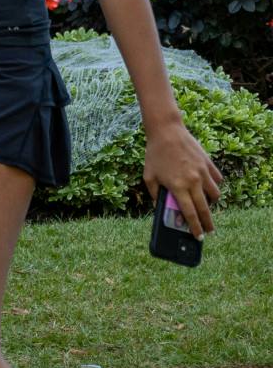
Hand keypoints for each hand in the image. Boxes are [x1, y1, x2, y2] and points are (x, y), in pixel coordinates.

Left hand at [143, 113, 222, 236]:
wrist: (166, 131)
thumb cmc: (154, 154)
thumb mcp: (149, 176)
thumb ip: (155, 194)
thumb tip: (160, 208)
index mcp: (177, 187)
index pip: (189, 213)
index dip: (195, 227)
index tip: (198, 237)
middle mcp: (193, 181)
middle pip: (205, 209)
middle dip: (208, 223)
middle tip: (209, 231)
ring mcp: (203, 172)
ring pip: (215, 195)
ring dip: (211, 202)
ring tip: (205, 204)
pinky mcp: (209, 164)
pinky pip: (218, 180)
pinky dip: (214, 185)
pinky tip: (207, 186)